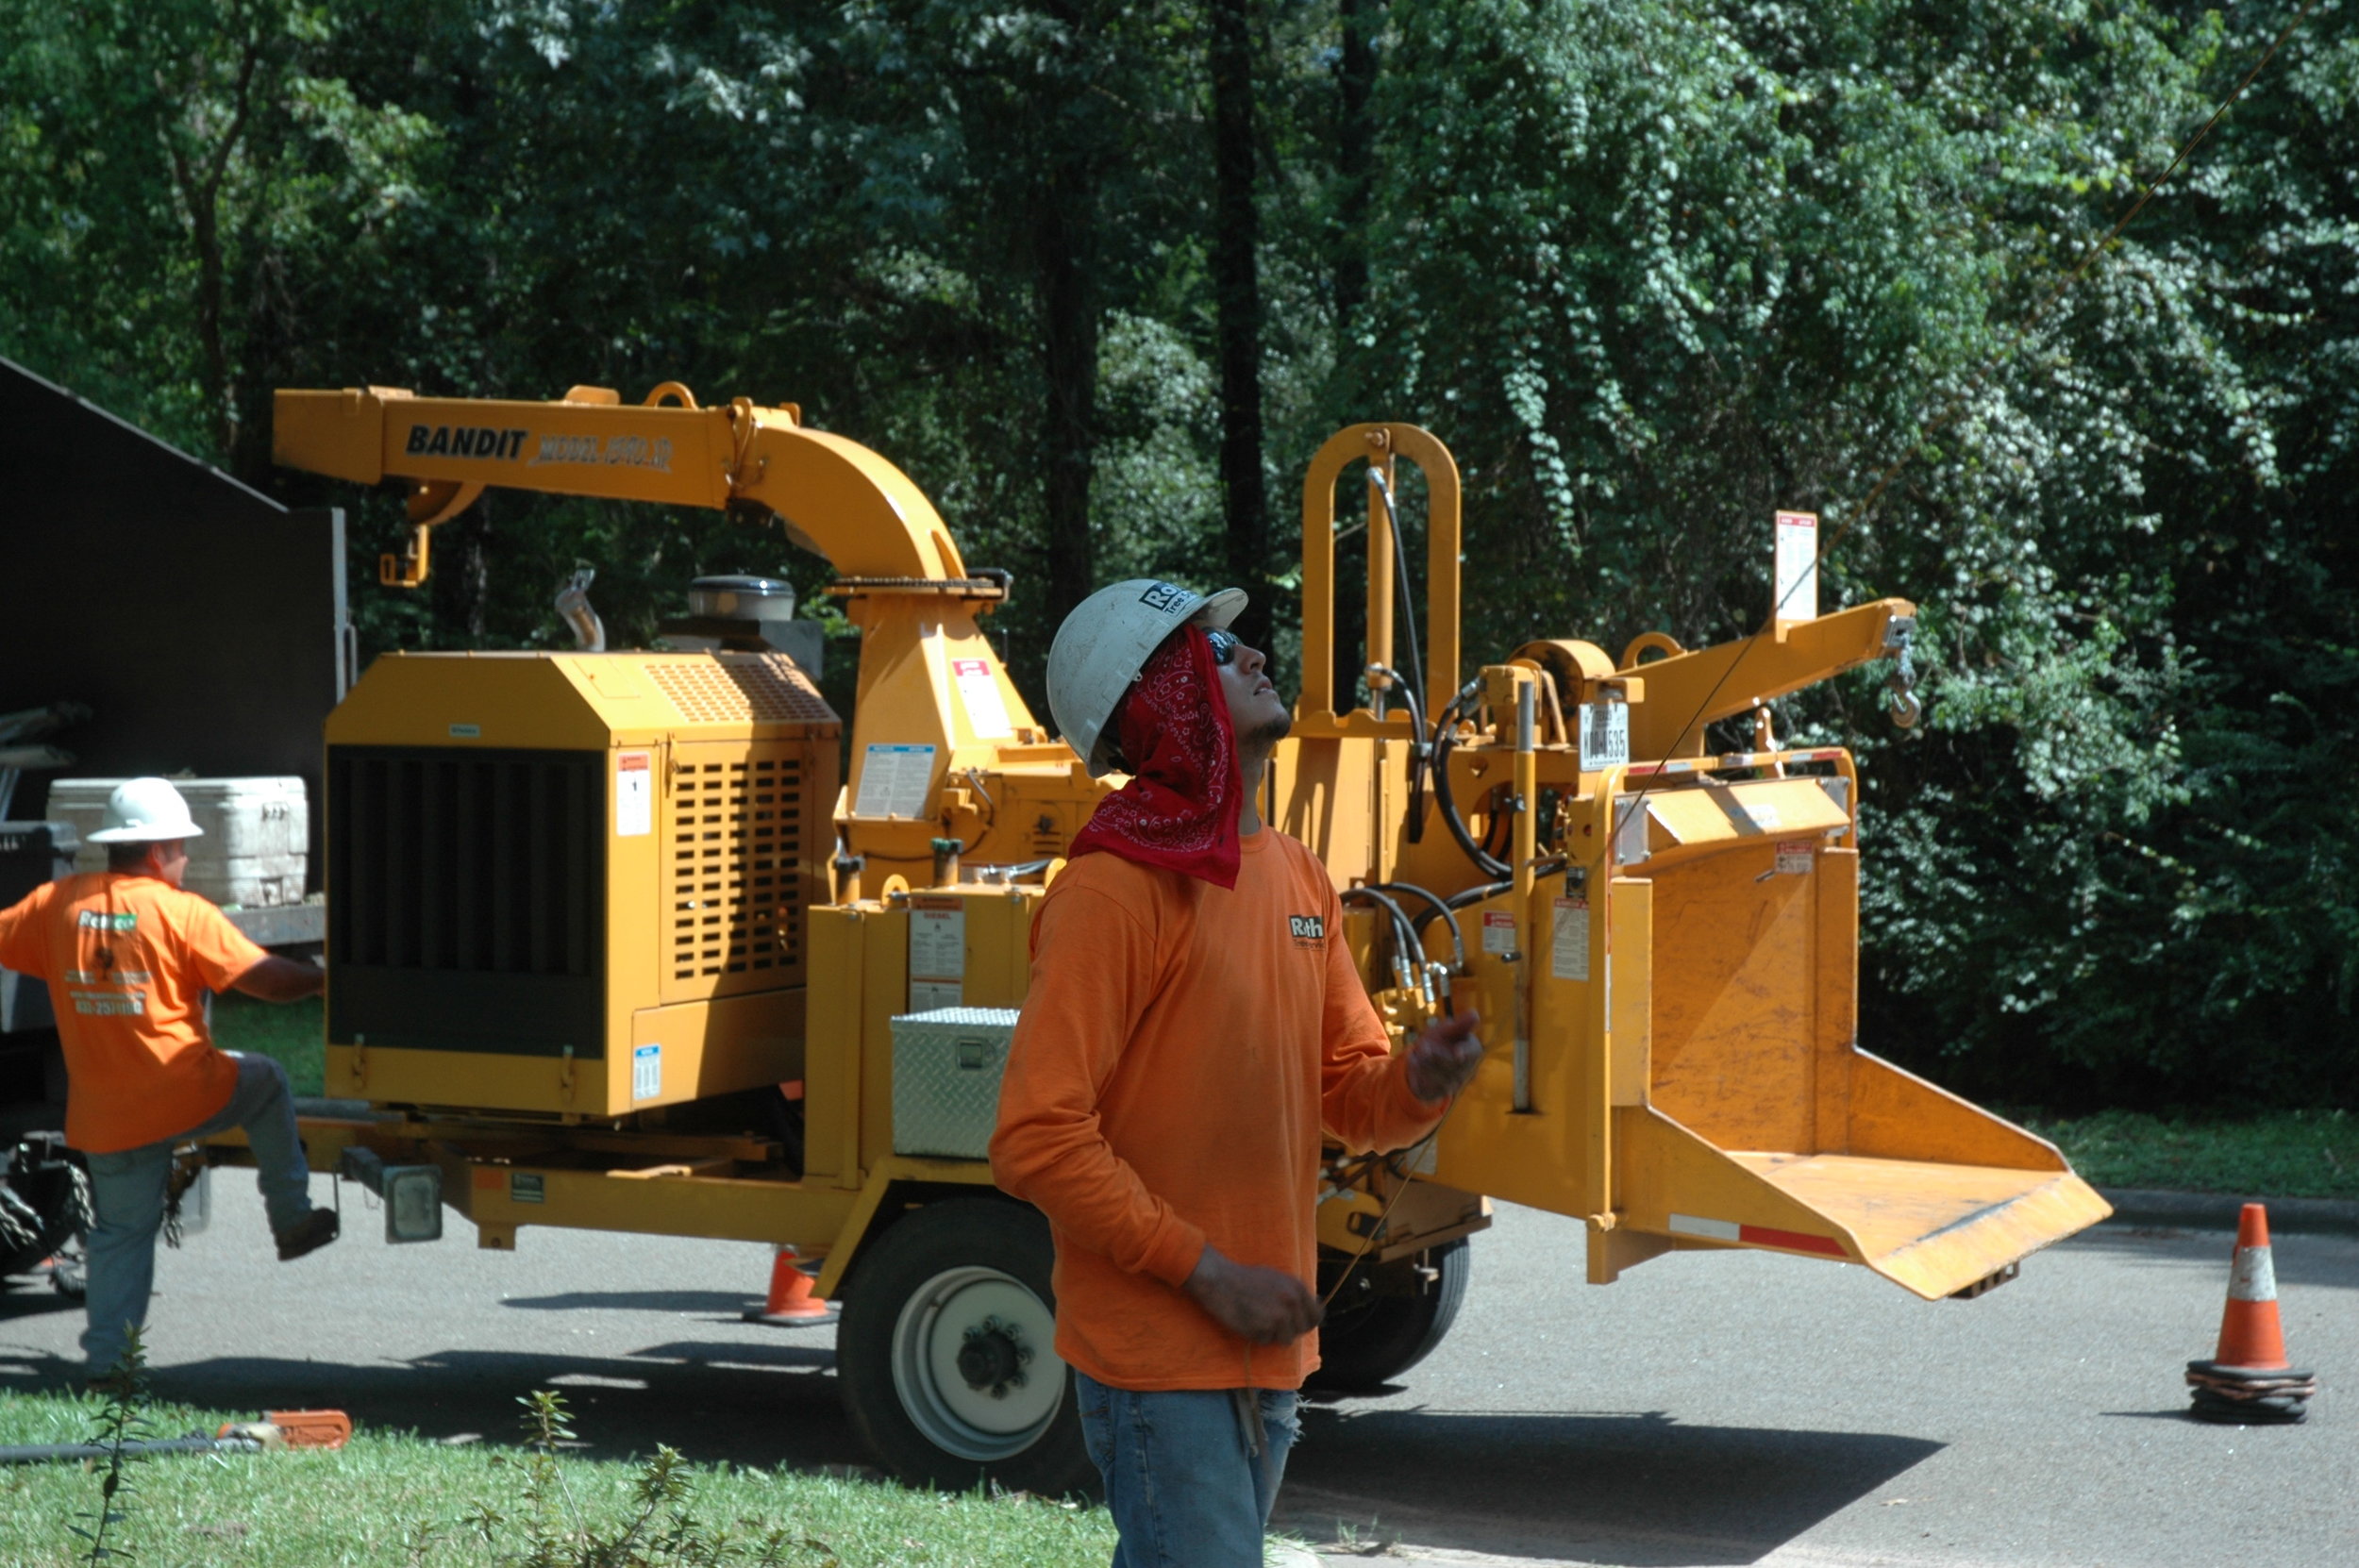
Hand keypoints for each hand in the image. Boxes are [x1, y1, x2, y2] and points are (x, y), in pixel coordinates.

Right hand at [1183, 1245, 1321, 1344]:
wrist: (1220, 1280)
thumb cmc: (1247, 1278)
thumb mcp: (1278, 1279)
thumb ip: (1296, 1294)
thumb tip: (1316, 1306)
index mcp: (1297, 1288)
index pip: (1316, 1317)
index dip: (1307, 1322)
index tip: (1296, 1324)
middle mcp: (1292, 1302)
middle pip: (1300, 1331)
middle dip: (1288, 1329)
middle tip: (1270, 1320)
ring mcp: (1278, 1317)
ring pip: (1285, 1340)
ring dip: (1272, 1334)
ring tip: (1257, 1318)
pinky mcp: (1263, 1329)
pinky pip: (1265, 1341)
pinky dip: (1256, 1335)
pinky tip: (1246, 1320)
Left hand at [1404, 1007, 1482, 1102]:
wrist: (1423, 1058)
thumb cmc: (1440, 1039)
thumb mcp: (1447, 1029)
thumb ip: (1460, 1025)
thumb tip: (1474, 1013)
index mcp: (1472, 1049)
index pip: (1472, 1052)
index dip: (1464, 1052)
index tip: (1458, 1054)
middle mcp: (1468, 1068)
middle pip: (1452, 1064)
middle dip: (1436, 1055)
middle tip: (1422, 1047)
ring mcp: (1456, 1081)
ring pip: (1439, 1074)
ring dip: (1424, 1063)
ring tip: (1416, 1053)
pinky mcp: (1442, 1091)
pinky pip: (1430, 1084)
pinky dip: (1419, 1072)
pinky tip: (1414, 1062)